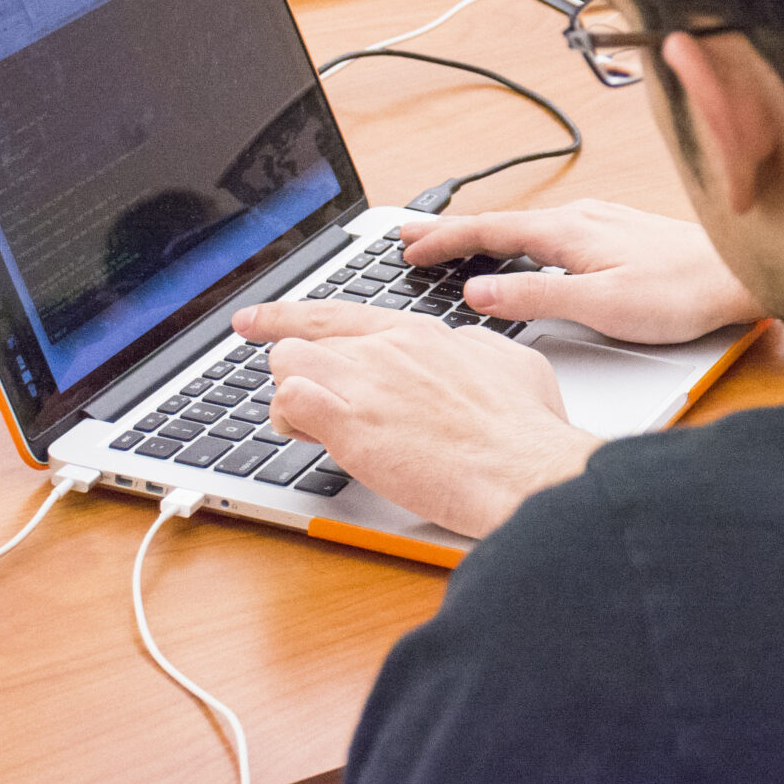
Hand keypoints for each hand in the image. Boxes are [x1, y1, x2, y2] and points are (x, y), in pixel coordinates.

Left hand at [230, 302, 599, 537]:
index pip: (336, 314)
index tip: (256, 320)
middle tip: (310, 407)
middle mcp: (386, 348)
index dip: (286, 316)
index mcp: (420, 334)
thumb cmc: (526, 429)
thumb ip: (474, 351)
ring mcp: (366, 382)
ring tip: (315, 429)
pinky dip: (289, 421)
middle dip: (301, 379)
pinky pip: (287, 402)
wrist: (525, 468)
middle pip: (304, 343)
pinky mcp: (349, 425)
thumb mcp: (512, 363)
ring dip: (289, 399)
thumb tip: (465, 351)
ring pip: (286, 366)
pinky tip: (310, 437)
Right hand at [395, 199, 763, 344]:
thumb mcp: (600, 306)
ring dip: (484, 233)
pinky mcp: (618, 232)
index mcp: (569, 231)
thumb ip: (536, 297)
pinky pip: (551, 228)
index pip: (489, 232)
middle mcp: (582, 217)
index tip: (405, 248)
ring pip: (526, 223)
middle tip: (407, 237)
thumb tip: (479, 293)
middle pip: (502, 221)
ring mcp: (601, 221)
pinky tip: (522, 245)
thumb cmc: (681, 293)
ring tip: (451, 242)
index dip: (442, 241)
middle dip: (452, 230)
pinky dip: (518, 236)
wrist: (740, 276)